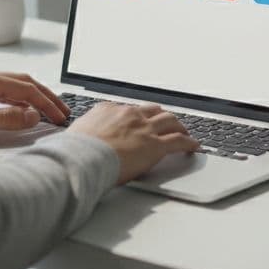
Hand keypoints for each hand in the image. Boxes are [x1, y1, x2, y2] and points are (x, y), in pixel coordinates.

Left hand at [0, 69, 69, 141]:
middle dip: (47, 96)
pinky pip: (2, 91)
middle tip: (62, 111)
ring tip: (47, 110)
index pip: (28, 90)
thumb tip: (33, 116)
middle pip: (25, 82)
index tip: (61, 118)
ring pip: (14, 85)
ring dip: (34, 96)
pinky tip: (20, 109)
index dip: (48, 104)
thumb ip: (6, 118)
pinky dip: (18, 98)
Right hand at [69, 102, 199, 183]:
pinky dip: (189, 143)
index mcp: (108, 110)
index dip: (136, 117)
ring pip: (170, 121)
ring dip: (179, 126)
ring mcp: (144, 128)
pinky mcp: (155, 145)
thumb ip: (84, 132)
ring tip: (183, 132)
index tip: (138, 121)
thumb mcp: (75, 134)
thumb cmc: (74, 151)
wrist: (82, 158)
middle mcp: (129, 115)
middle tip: (166, 123)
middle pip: (153, 110)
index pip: (128, 110)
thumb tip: (80, 137)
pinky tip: (194, 146)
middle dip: (161, 116)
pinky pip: (179, 141)